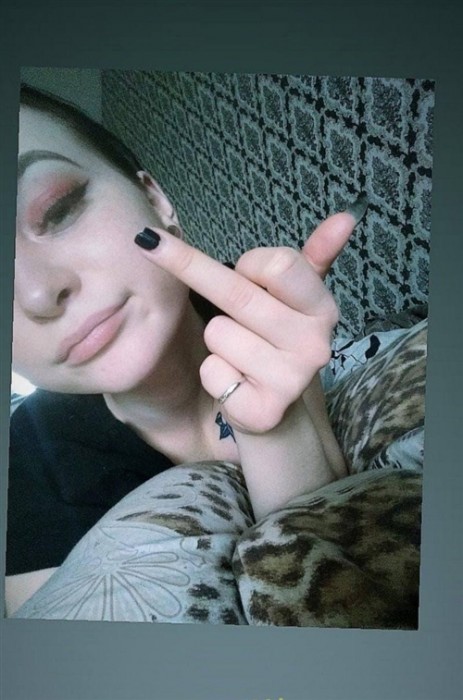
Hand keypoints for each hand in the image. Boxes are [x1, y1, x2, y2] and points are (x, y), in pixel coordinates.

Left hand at [135, 211, 356, 435]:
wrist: (274, 408)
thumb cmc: (275, 340)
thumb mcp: (295, 296)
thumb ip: (315, 255)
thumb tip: (346, 217)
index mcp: (323, 309)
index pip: (278, 264)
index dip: (248, 263)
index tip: (243, 272)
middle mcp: (315, 345)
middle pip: (238, 296)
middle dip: (197, 276)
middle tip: (170, 263)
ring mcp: (291, 381)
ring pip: (219, 334)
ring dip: (216, 340)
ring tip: (240, 355)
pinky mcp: (263, 411)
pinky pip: (212, 372)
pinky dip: (213, 374)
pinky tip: (236, 381)